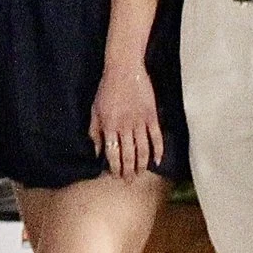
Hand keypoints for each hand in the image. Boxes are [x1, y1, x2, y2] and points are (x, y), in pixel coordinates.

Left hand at [88, 62, 162, 179]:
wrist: (124, 71)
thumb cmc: (106, 90)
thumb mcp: (94, 110)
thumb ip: (94, 132)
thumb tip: (97, 152)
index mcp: (108, 126)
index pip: (112, 152)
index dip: (114, 166)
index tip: (115, 175)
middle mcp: (125, 126)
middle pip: (128, 154)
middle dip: (128, 170)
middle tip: (129, 181)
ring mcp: (140, 122)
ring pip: (142, 149)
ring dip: (142, 164)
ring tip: (140, 174)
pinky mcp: (152, 116)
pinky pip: (156, 137)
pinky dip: (158, 150)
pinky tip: (157, 161)